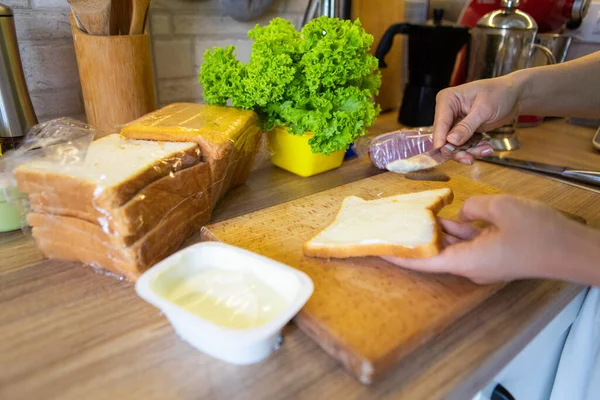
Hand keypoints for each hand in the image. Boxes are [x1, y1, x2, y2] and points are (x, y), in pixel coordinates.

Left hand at [383, 195, 599, 285]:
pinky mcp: (494, 256)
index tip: (377, 249)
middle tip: (392, 226)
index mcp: (466, 261)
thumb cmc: (538, 232)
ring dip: (434, 233)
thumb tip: (462, 214)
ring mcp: (483, 262)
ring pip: (451, 247)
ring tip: (411, 216)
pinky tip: (444, 215)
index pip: (423, 261)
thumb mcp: (500, 208)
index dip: (398, 256)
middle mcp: (470, 267)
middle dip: (413, 240)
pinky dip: (455, 231)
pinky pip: (467, 244)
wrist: (573, 250)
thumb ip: (472, 208)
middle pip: (433, 254)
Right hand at [433, 75, 522, 164]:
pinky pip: (464, 146)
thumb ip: (466, 126)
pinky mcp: (462, 131)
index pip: (439, 125)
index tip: (446, 154)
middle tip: (470, 158)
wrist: (514, 96)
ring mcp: (455, 122)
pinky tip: (486, 147)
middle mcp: (447, 112)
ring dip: (470, 151)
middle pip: (445, 138)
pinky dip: (475, 149)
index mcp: (447, 100)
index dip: (441, 141)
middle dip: (458, 150)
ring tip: (486, 150)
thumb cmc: (500, 93)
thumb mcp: (484, 109)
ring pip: (455, 145)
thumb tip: (451, 140)